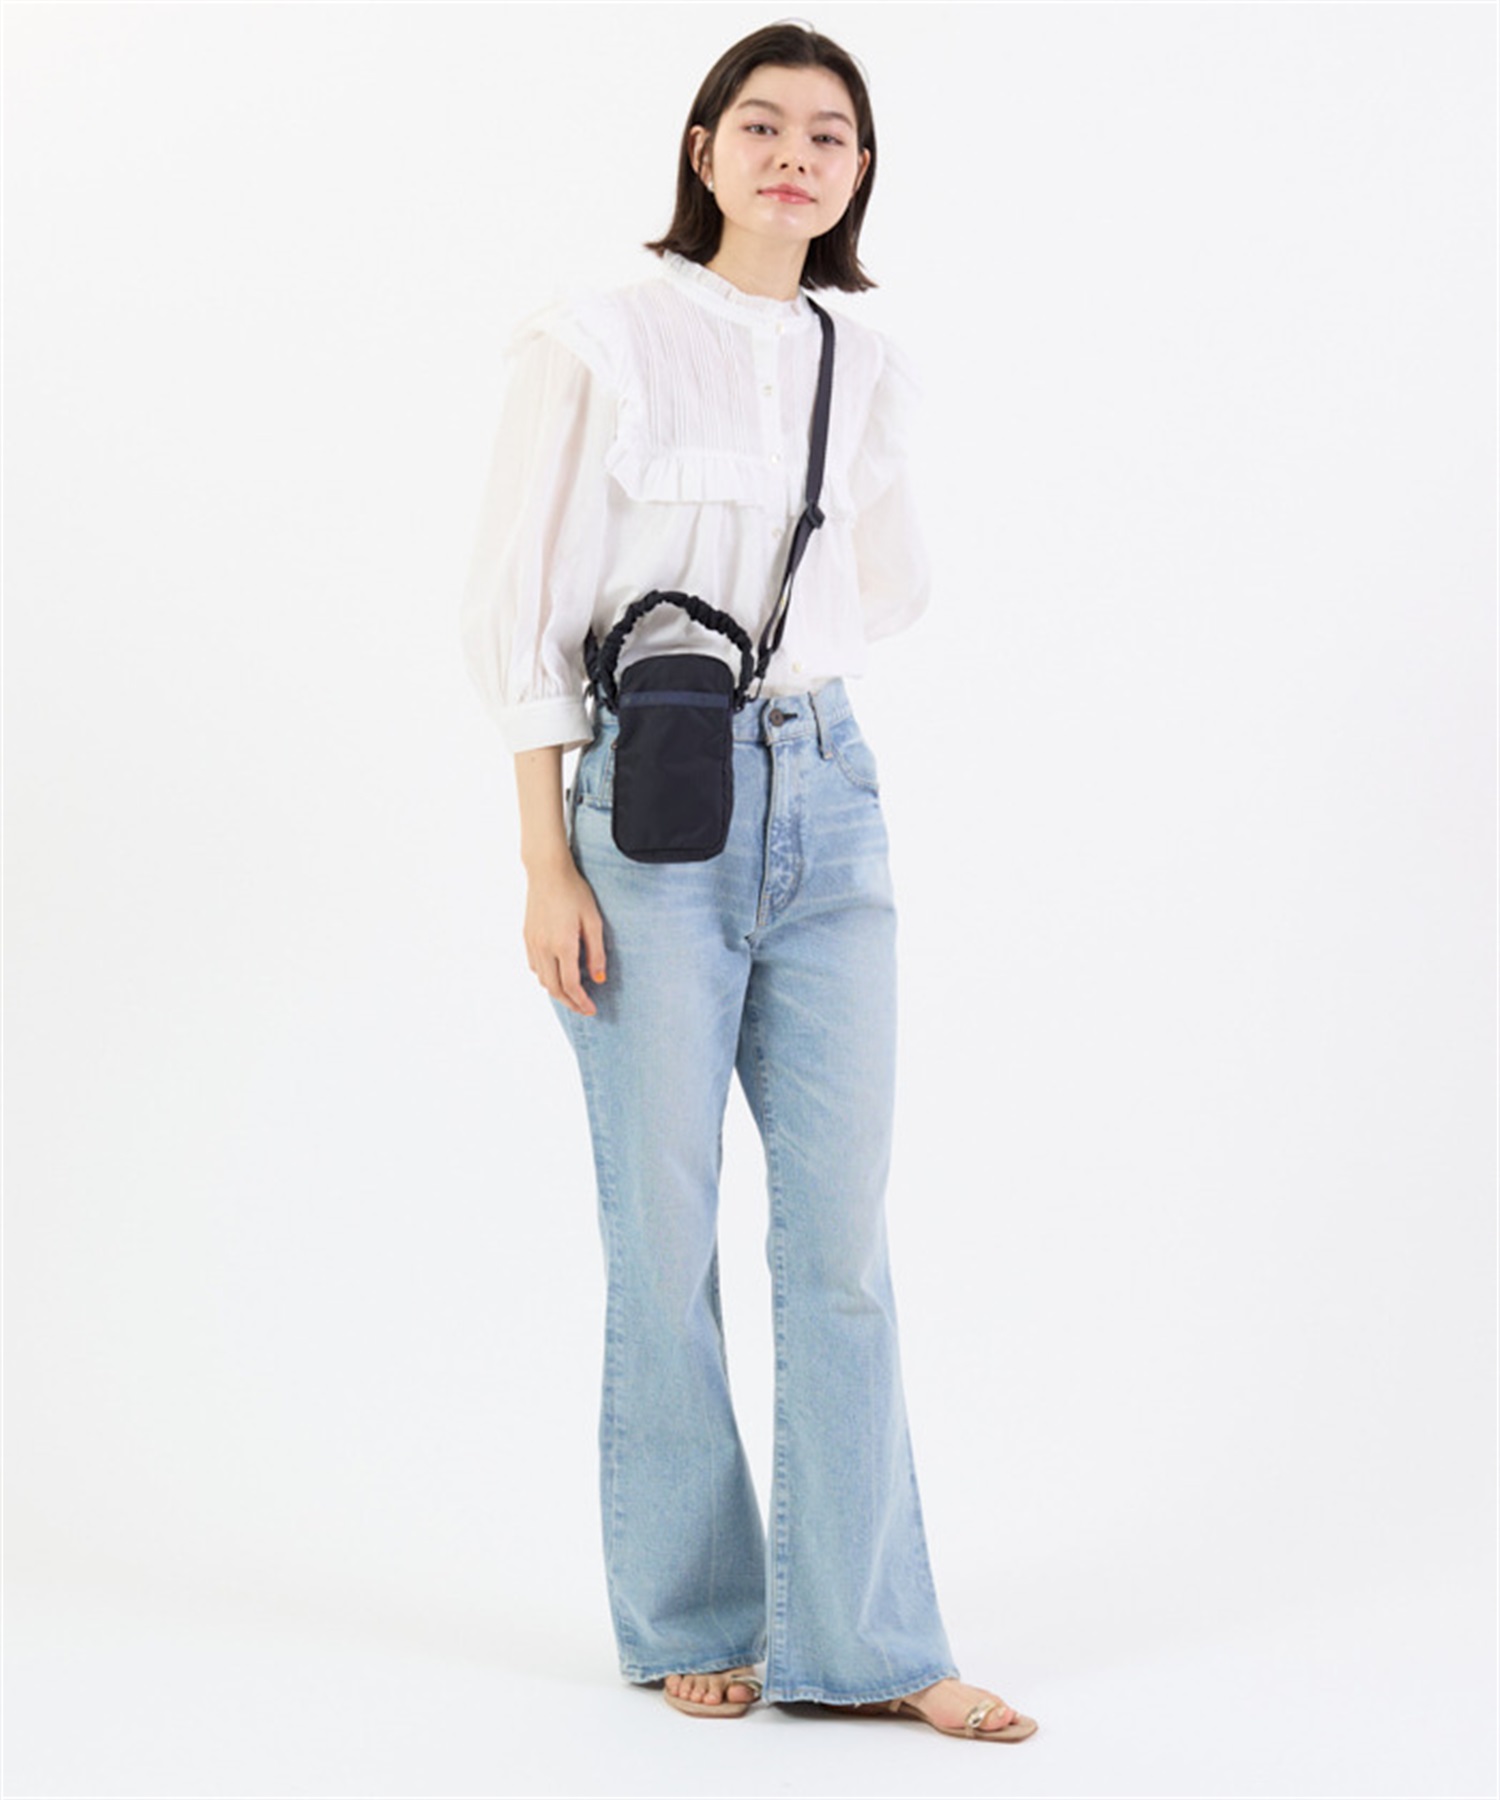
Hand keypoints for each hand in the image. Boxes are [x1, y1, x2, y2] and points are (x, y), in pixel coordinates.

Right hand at [522, 856, 606, 1016]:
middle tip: (584, 1008)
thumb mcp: (593, 921)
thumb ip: (596, 952)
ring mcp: (533, 943)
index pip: (571, 985)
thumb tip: (598, 979)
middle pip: (554, 988)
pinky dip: (546, 977)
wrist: (547, 872)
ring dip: (557, 992)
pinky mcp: (527, 937)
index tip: (592, 1010)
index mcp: (563, 945)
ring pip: (542, 979)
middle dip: (570, 1003)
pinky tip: (557, 974)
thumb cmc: (574, 892)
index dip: (582, 1002)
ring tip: (573, 994)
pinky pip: (535, 966)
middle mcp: (544, 947)